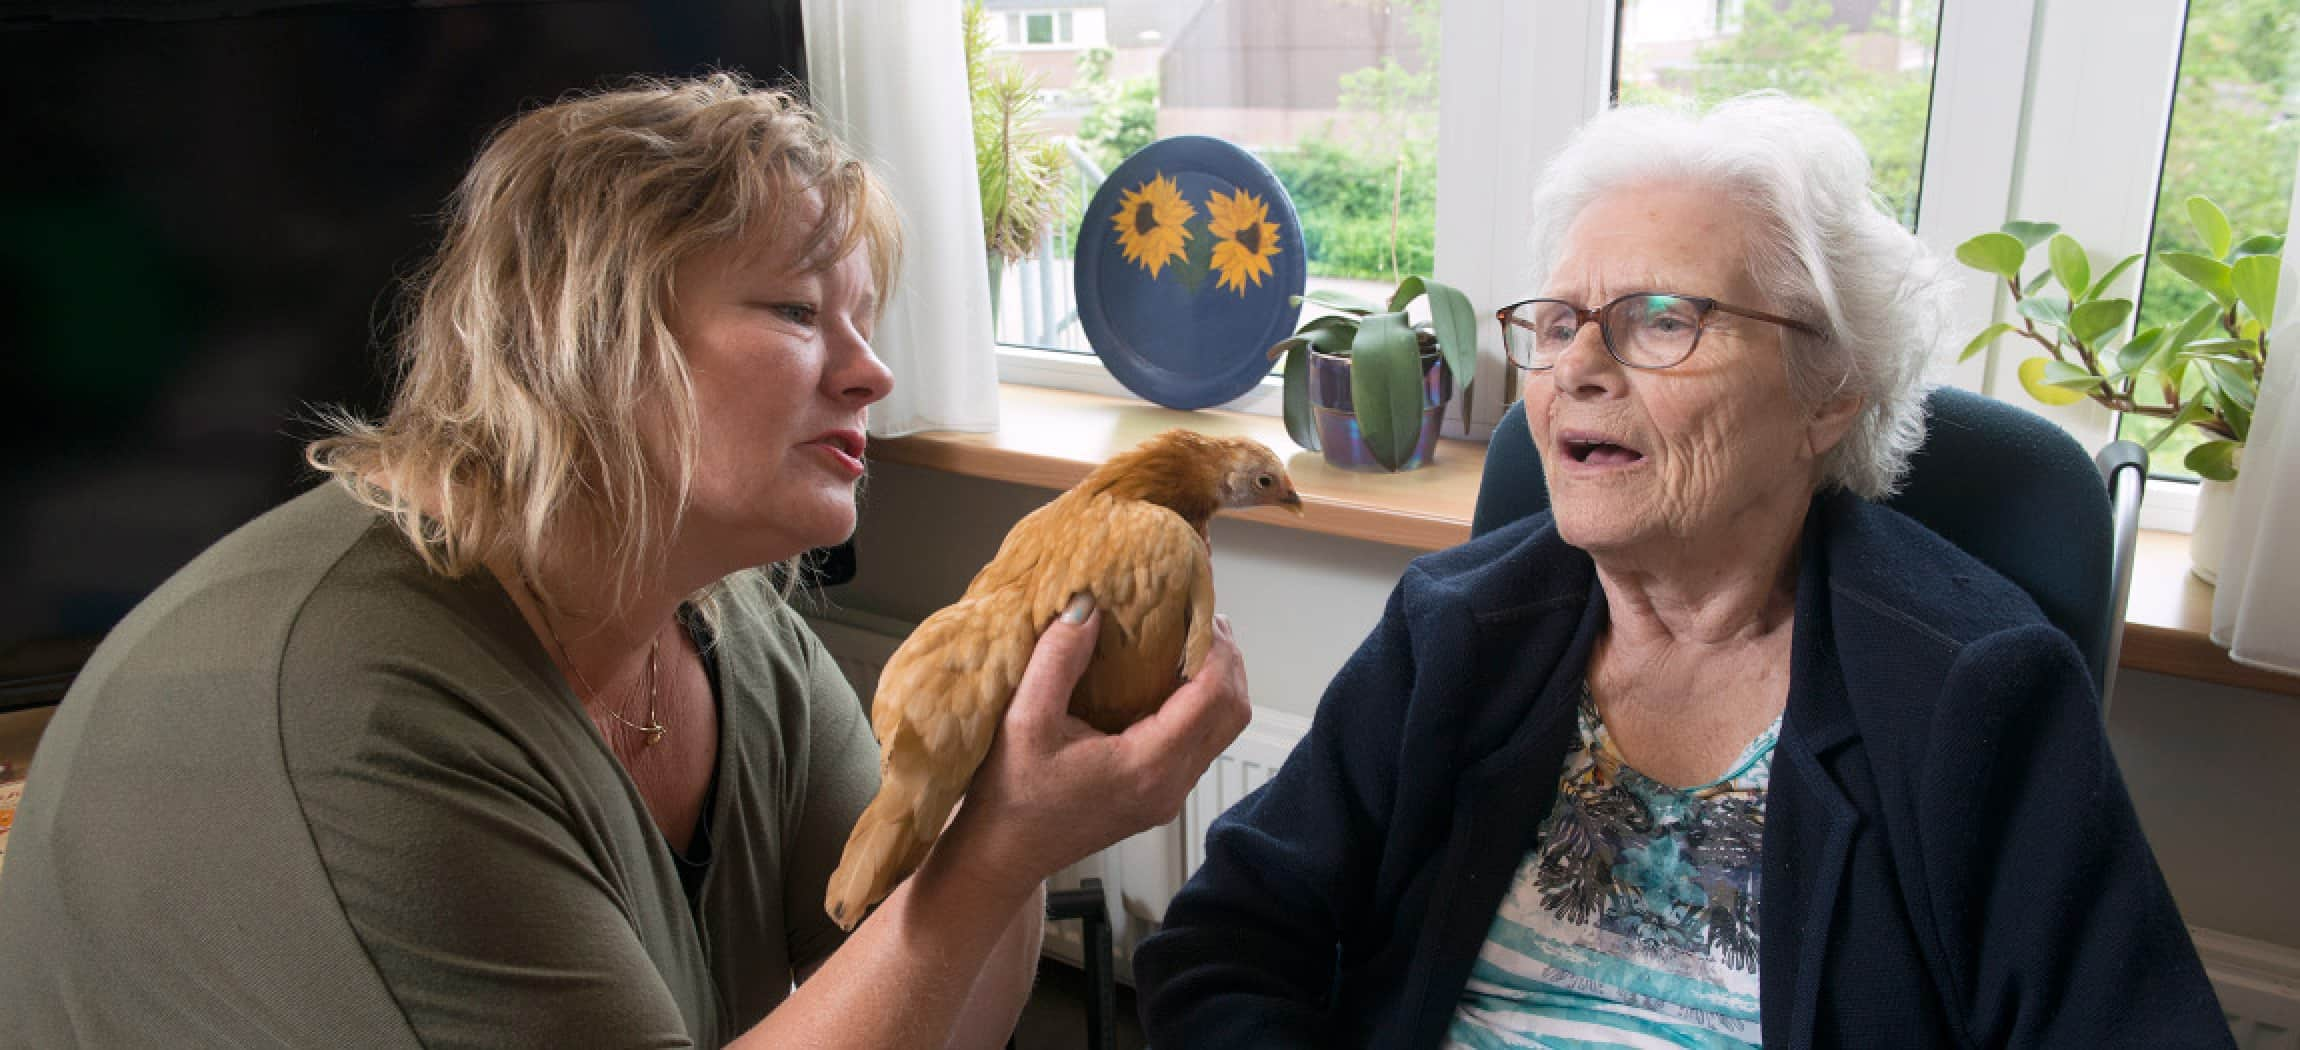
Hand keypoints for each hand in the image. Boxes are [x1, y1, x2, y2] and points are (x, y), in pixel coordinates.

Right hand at [941, 595, 1252, 890]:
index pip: (1213, 697)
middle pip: (1233, 714)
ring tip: (1185, 642)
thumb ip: (1057, 659)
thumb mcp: (1023, 721)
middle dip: (1226, 660)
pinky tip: (1167, 679)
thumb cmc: (1009, 797)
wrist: (1002, 856)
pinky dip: (1200, 704)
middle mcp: (1170, 785)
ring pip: (1223, 730)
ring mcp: (1169, 796)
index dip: (1215, 648)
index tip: (1197, 609)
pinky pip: (1201, 742)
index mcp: (1146, 766)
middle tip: (1198, 618)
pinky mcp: (1161, 797)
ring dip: (1216, 681)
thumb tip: (1087, 606)